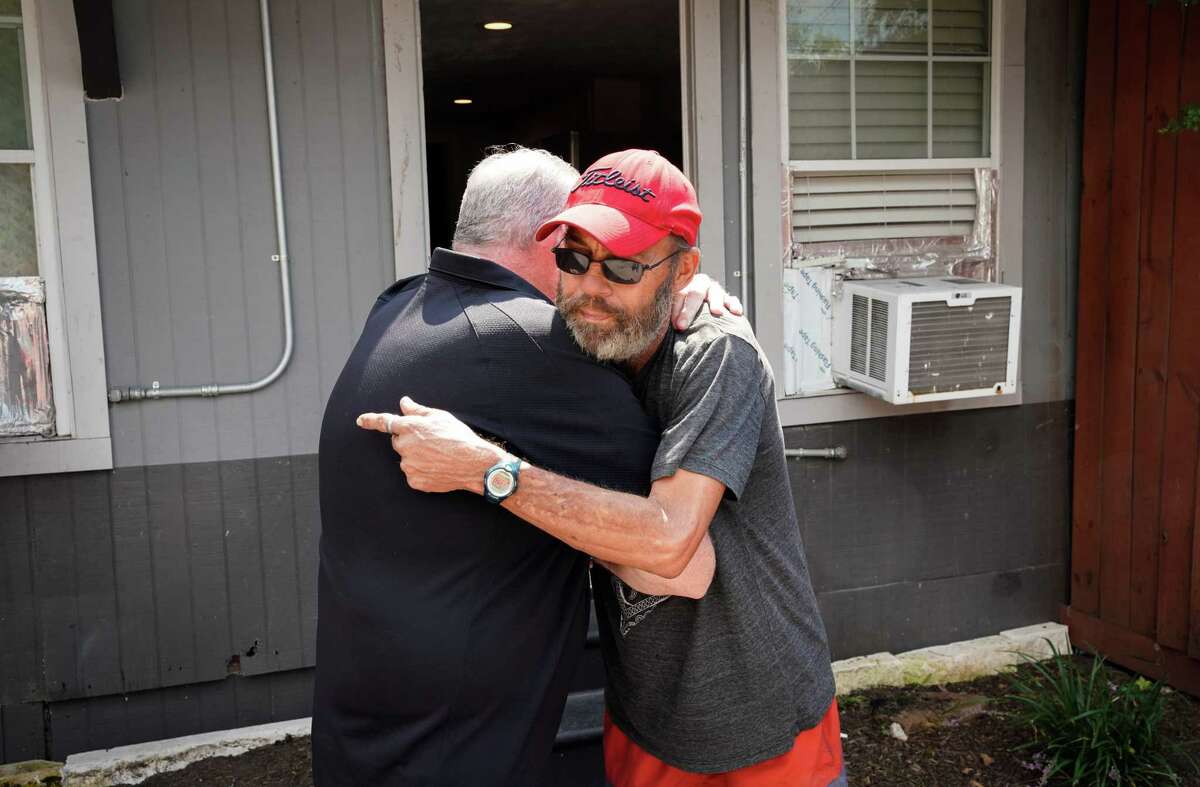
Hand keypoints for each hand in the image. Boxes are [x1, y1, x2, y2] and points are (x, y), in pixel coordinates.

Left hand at [356, 397, 505, 493]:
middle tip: (431, 442)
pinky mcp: (414, 480)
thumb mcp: (440, 417)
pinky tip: (438, 467)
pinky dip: (422, 470)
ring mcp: (408, 465)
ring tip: (439, 455)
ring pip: (407, 459)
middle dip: (409, 440)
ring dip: (417, 456)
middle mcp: (405, 446)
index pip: (384, 422)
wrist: (473, 464)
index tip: (360, 420)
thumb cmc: (459, 437)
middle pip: (398, 442)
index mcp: (409, 427)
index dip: (371, 420)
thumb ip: (417, 410)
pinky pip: (413, 473)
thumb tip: (404, 403)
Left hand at [670, 273, 743, 329]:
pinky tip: (737, 312)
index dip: (677, 310)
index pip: (679, 295)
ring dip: (716, 303)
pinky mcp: (727, 298)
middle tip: (684, 325)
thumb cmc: (682, 316)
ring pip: (715, 293)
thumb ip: (671, 317)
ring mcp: (714, 290)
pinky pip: (732, 299)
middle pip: (695, 293)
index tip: (676, 326)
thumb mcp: (675, 314)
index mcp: (683, 286)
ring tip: (717, 312)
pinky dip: (734, 305)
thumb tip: (663, 328)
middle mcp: (699, 285)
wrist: (698, 312)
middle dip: (689, 310)